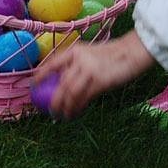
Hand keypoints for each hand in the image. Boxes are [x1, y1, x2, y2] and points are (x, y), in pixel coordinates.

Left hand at [33, 29, 154, 118]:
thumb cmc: (114, 54)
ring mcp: (89, 70)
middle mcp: (79, 60)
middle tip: (49, 110)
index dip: (40, 75)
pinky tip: (75, 113)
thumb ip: (78, 65)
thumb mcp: (92, 54)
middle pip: (60, 84)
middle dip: (53, 100)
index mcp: (75, 51)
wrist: (134, 51)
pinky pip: (84, 99)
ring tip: (61, 116)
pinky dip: (77, 108)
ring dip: (64, 108)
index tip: (33, 86)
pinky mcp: (99, 81)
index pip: (52, 63)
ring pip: (70, 94)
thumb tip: (65, 82)